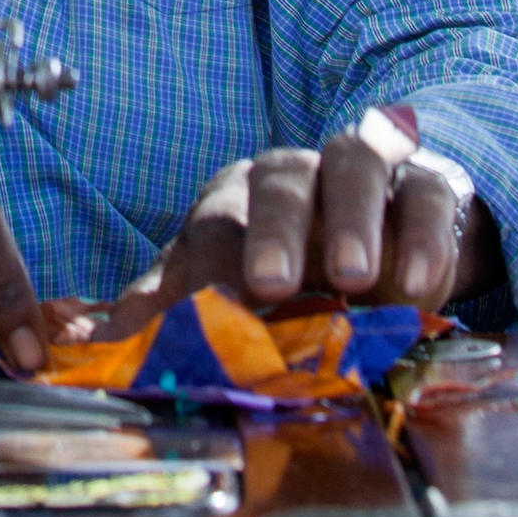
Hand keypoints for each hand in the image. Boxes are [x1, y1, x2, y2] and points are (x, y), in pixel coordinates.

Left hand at [99, 108, 476, 335]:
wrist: (386, 239)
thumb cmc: (291, 271)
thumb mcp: (230, 292)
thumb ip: (171, 313)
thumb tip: (93, 348)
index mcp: (234, 202)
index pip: (213, 224)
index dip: (207, 269)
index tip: (205, 314)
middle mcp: (292, 177)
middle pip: (276, 184)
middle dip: (272, 232)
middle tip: (272, 285)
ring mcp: (360, 175)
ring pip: (350, 168)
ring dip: (349, 221)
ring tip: (354, 280)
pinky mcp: (424, 185)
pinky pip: (424, 196)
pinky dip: (422, 235)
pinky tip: (418, 283)